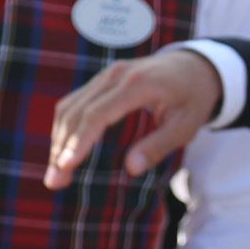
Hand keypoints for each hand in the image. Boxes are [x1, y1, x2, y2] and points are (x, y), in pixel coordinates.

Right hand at [44, 48, 223, 190]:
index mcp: (137, 85)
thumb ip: (158, 146)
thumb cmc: (192, 99)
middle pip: (77, 112)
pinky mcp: (101, 80)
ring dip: (59, 140)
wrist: (194, 67)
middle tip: (54, 182)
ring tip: (56, 173)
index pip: (97, 114)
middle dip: (62, 148)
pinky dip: (65, 128)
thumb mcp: (185, 126)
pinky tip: (63, 151)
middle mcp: (115, 75)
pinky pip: (74, 103)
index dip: (79, 141)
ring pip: (70, 107)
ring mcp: (105, 75)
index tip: (66, 165)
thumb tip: (130, 168)